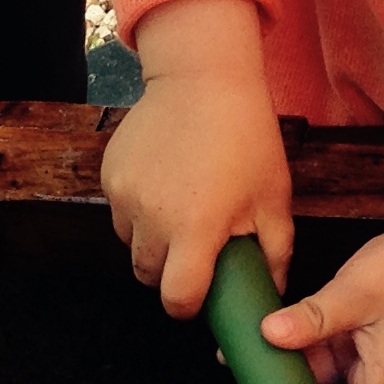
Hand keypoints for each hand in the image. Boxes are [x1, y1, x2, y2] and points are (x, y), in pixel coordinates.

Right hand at [100, 0, 289, 315]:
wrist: (203, 79)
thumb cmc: (247, 138)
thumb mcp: (273, 197)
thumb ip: (274, 251)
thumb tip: (271, 292)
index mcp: (196, 229)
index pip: (176, 299)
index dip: (189, 304)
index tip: (201, 293)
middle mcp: (152, 217)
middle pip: (148, 276)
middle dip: (170, 272)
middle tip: (196, 248)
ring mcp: (125, 195)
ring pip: (130, 244)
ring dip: (151, 241)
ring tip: (182, 209)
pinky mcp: (109, 174)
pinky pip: (119, 211)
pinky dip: (138, 209)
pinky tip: (166, 182)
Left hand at [259, 211, 383, 383]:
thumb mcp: (354, 295)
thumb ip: (311, 318)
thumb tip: (268, 333)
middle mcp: (382, 376)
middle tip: (259, 379)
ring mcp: (376, 357)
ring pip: (330, 374)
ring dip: (303, 364)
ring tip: (261, 357)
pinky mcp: (371, 339)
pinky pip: (336, 352)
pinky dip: (314, 345)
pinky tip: (283, 334)